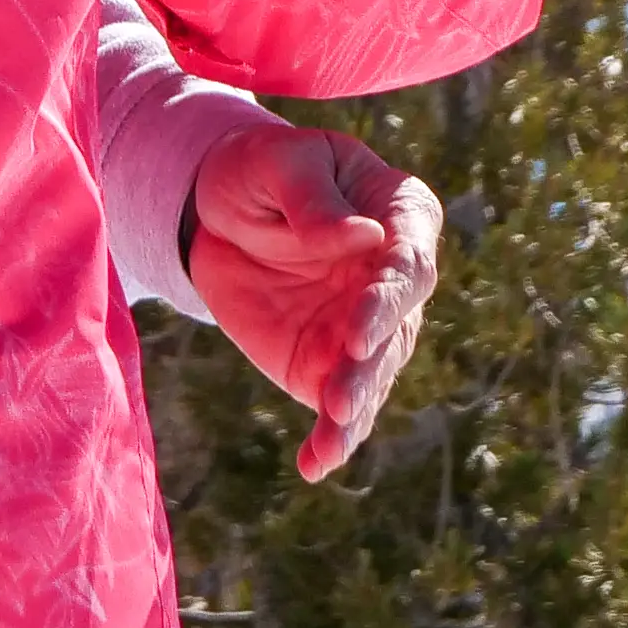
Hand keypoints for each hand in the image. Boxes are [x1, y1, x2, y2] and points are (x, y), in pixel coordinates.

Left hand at [180, 120, 441, 480]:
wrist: (216, 213)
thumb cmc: (259, 171)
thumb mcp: (273, 164)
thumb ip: (311, 198)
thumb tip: (360, 237)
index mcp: (400, 214)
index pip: (411, 260)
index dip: (389, 296)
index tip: (358, 327)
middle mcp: (394, 279)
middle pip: (398, 326)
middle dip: (370, 362)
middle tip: (340, 395)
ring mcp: (367, 326)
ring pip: (373, 374)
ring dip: (355, 407)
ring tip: (332, 435)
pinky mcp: (329, 362)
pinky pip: (338, 407)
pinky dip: (331, 439)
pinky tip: (316, 463)